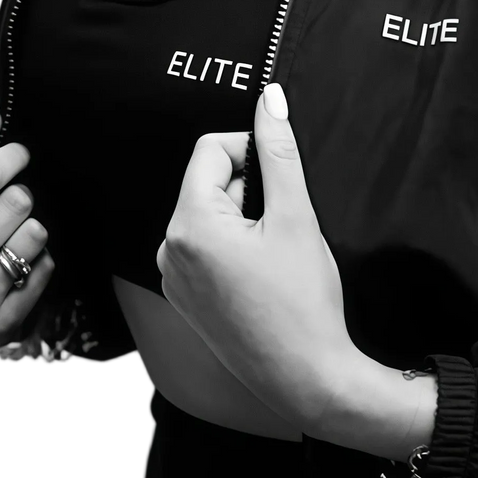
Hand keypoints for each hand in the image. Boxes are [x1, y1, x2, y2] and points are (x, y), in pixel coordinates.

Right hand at [0, 106, 54, 353]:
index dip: (12, 156)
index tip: (18, 154)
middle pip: (18, 201)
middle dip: (19, 198)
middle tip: (7, 207)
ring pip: (36, 233)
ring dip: (30, 230)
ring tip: (9, 240)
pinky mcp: (3, 320)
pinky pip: (46, 267)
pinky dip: (38, 262)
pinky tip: (16, 269)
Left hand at [157, 84, 356, 432]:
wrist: (307, 379)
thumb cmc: (303, 303)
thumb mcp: (295, 215)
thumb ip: (279, 151)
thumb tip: (269, 97)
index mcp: (189, 225)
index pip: (211, 149)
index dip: (251, 151)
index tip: (281, 182)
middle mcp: (169, 250)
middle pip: (210, 181)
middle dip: (250, 189)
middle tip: (283, 224)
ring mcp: (174, 278)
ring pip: (211, 213)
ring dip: (245, 218)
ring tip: (276, 253)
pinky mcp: (186, 298)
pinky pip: (207, 247)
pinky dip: (236, 246)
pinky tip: (265, 274)